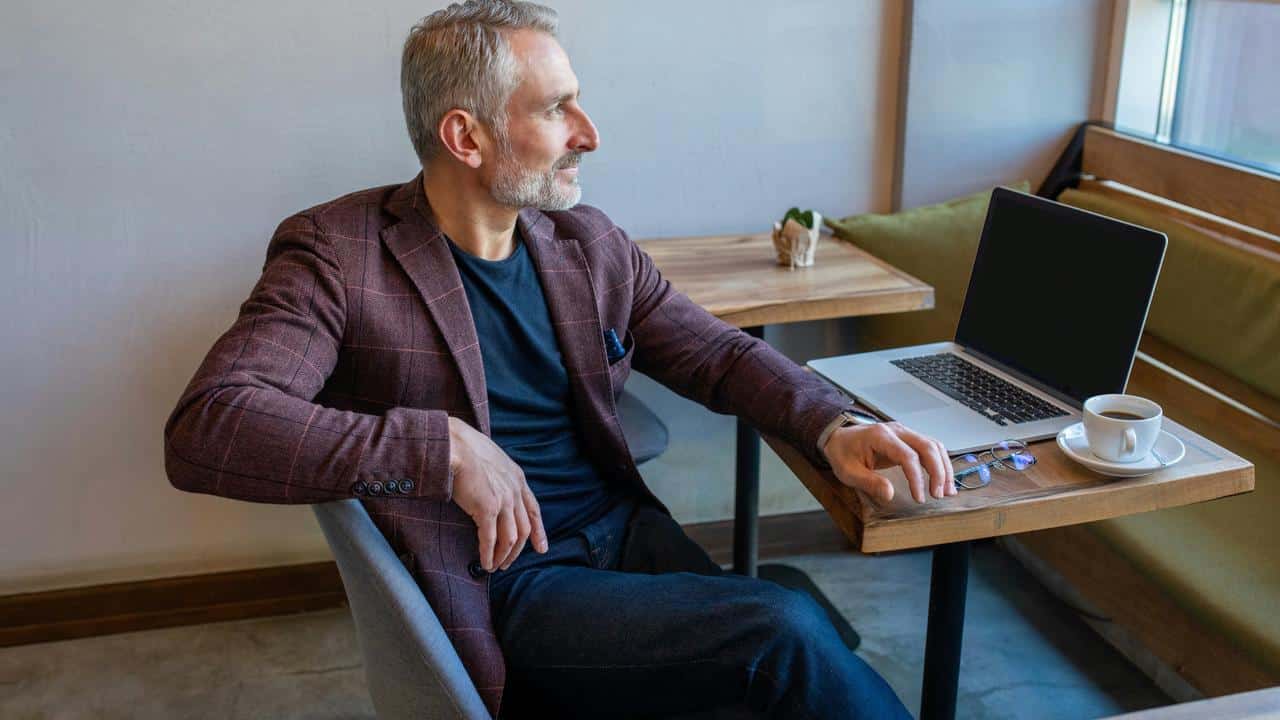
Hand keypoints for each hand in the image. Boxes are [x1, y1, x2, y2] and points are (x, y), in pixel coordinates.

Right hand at [447, 417, 548, 571]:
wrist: (453, 445)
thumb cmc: (463, 448)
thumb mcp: (490, 458)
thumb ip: (495, 475)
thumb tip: (487, 487)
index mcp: (517, 477)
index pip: (533, 510)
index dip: (539, 531)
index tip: (541, 547)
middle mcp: (514, 490)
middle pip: (524, 529)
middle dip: (516, 550)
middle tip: (507, 563)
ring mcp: (503, 500)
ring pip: (511, 538)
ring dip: (503, 556)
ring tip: (495, 566)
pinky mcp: (487, 509)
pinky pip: (490, 540)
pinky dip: (489, 555)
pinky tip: (484, 564)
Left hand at [820, 421, 955, 503]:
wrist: (839, 437)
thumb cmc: (843, 453)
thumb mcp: (848, 471)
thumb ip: (868, 482)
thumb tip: (889, 494)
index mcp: (881, 436)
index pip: (908, 456)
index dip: (917, 478)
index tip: (919, 497)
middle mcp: (897, 430)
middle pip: (927, 447)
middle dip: (938, 472)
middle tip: (938, 495)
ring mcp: (904, 432)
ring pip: (933, 446)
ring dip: (944, 468)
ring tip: (947, 490)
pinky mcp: (908, 439)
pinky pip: (930, 448)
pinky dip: (940, 463)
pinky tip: (943, 480)